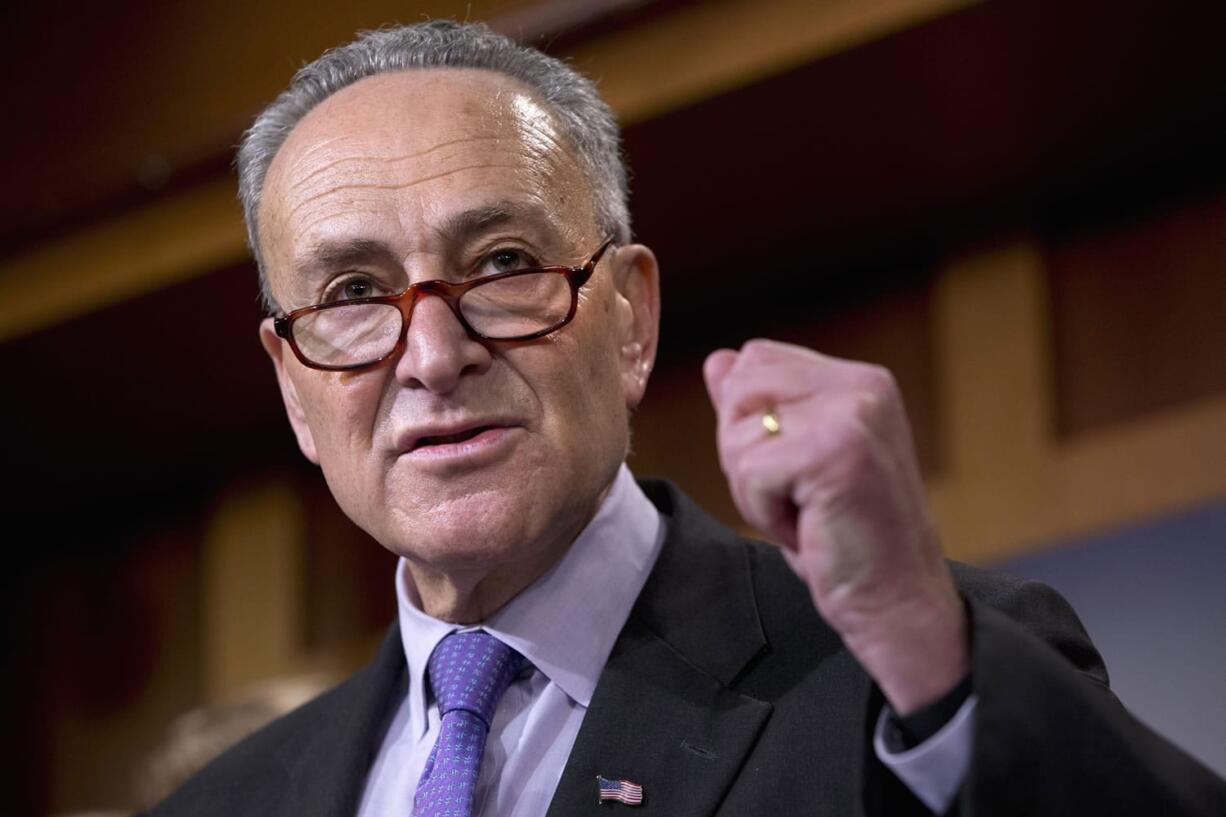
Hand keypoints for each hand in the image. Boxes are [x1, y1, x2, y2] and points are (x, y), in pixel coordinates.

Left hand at [703, 339, 966, 713]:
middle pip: (740, 388)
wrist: (899, 601)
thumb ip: (761, 406)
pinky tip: (807, 527)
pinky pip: (749, 471)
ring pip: (738, 432)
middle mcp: (862, 386)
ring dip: (753, 487)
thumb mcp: (797, 461)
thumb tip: (719, 360)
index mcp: (860, 380)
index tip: (794, 469)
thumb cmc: (848, 538)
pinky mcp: (833, 454)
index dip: (749, 421)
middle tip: (796, 495)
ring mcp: (852, 416)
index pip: (755, 358)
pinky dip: (763, 511)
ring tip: (806, 512)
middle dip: (744, 452)